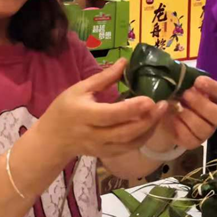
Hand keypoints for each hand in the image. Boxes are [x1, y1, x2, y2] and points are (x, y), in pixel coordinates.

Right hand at [34, 59, 166, 160]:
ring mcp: (101, 147)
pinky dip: (142, 138)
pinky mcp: (106, 154)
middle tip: (163, 105)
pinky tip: (151, 125)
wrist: (52, 139)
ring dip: (149, 129)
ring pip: (130, 143)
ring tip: (160, 113)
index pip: (112, 114)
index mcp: (84, 115)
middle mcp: (93, 134)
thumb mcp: (80, 89)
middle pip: (125, 132)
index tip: (150, 99)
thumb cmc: (64, 109)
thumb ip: (104, 77)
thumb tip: (125, 62)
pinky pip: (128, 148)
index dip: (133, 108)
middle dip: (148, 120)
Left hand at [155, 77, 216, 149]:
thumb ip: (180, 80)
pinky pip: (191, 139)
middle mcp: (216, 114)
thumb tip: (172, 85)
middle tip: (185, 95)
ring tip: (175, 107)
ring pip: (205, 129)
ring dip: (188, 116)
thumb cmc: (175, 92)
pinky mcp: (195, 141)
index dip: (213, 88)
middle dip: (201, 104)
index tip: (198, 81)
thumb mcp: (176, 83)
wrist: (162, 111)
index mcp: (216, 97)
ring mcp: (207, 130)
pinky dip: (179, 128)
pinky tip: (172, 119)